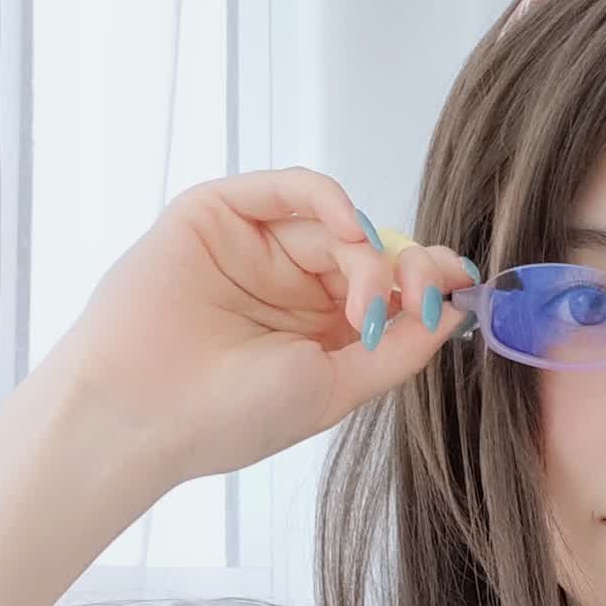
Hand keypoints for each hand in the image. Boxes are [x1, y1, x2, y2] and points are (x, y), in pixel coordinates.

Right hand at [65, 167, 474, 488]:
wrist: (141, 413)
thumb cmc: (227, 416)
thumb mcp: (336, 388)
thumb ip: (397, 350)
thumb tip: (453, 310)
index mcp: (315, 334)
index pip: (386, 292)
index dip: (427, 283)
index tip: (464, 284)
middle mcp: (287, 288)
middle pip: (368, 252)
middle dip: (406, 267)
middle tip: (420, 289)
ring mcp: (253, 249)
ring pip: (333, 224)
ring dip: (367, 249)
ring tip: (368, 289)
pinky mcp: (217, 214)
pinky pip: (287, 188)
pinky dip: (328, 199)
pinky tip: (350, 230)